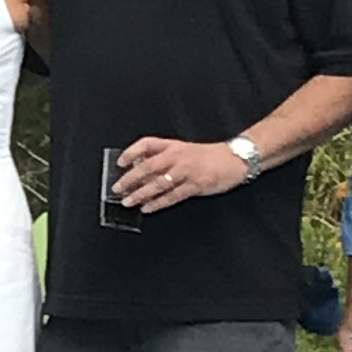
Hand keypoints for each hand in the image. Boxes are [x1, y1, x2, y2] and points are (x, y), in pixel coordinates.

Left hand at [111, 134, 251, 214]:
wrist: (235, 159)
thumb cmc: (209, 155)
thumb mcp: (185, 149)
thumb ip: (165, 156)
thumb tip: (140, 166)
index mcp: (174, 145)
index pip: (147, 143)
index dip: (131, 152)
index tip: (120, 162)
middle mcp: (177, 156)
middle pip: (148, 166)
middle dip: (130, 179)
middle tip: (117, 189)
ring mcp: (186, 171)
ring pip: (157, 183)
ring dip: (140, 194)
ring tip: (128, 202)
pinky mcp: (195, 185)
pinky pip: (172, 196)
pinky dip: (158, 203)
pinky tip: (147, 208)